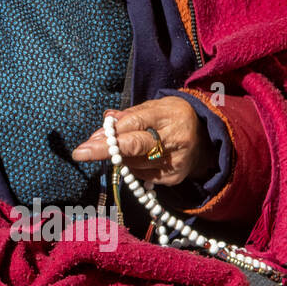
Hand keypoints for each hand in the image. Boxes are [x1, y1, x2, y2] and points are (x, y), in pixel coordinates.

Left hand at [70, 97, 216, 186]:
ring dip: (117, 158)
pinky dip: (132, 166)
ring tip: (116, 148)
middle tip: (80, 153)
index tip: (87, 141)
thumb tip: (103, 125)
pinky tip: (136, 158)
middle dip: (105, 150)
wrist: (206, 137)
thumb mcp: (152, 108)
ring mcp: (174, 161)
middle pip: (134, 146)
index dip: (110, 133)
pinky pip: (141, 174)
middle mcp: (173, 139)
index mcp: (167, 115)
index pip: (134, 123)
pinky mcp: (173, 177)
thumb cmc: (170, 118)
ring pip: (134, 163)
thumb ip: (127, 115)